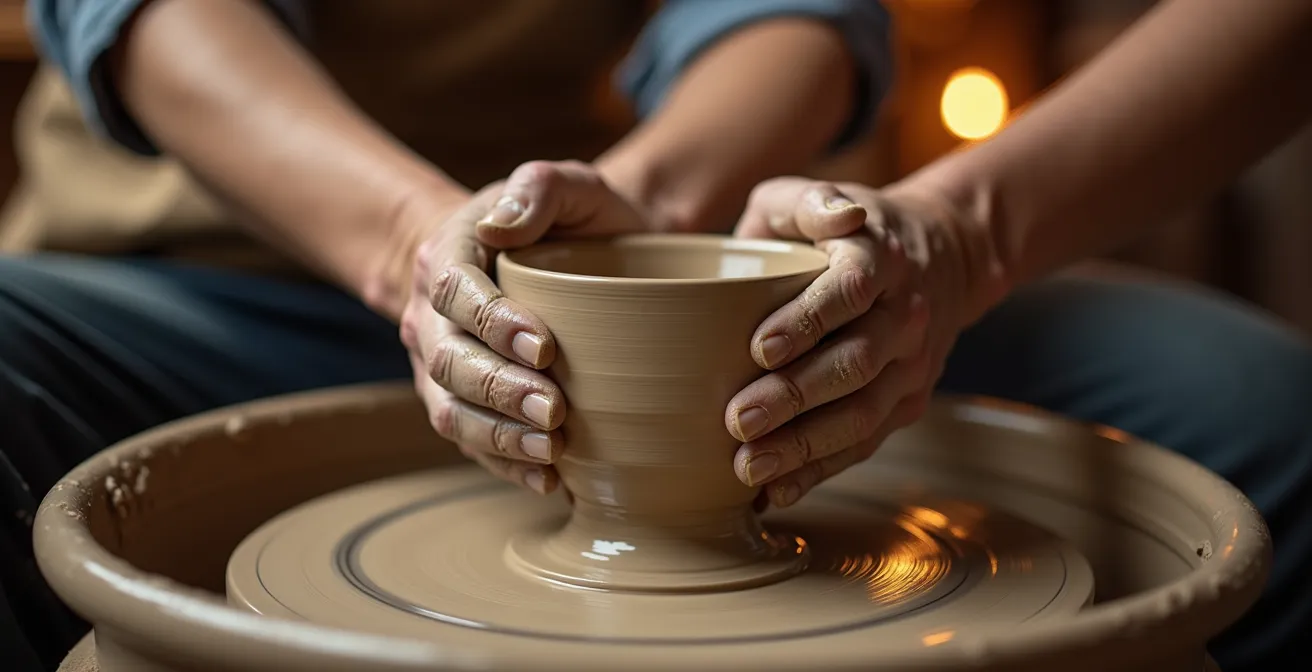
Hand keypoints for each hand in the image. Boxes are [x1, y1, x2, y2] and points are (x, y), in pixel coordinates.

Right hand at [400, 161, 646, 494]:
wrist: (570, 258)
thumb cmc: (572, 221)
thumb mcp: (570, 185)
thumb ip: (540, 187)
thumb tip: (502, 224)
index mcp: (448, 254)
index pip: (455, 290)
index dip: (493, 322)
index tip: (545, 345)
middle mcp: (432, 315)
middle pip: (447, 360)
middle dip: (498, 390)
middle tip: (554, 409)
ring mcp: (442, 366)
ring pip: (450, 411)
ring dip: (497, 436)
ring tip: (549, 451)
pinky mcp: (465, 404)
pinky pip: (472, 444)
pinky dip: (506, 466)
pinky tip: (549, 480)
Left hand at [724, 177, 1007, 508]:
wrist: (943, 255)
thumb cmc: (849, 226)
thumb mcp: (819, 196)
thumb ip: (811, 201)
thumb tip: (838, 216)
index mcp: (880, 258)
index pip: (849, 290)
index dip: (807, 320)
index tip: (759, 348)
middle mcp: (906, 315)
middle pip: (854, 362)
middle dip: (794, 396)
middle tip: (737, 420)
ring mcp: (912, 365)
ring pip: (864, 413)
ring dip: (805, 446)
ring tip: (748, 466)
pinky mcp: (909, 401)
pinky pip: (866, 442)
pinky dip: (821, 470)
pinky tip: (775, 490)